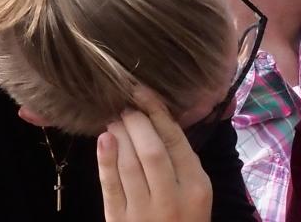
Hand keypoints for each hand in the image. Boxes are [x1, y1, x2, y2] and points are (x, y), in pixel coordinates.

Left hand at [98, 89, 211, 221]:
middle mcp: (173, 200)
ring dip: (119, 136)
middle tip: (126, 108)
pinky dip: (105, 159)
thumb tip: (157, 114)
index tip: (141, 91)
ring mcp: (145, 213)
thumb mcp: (194, 191)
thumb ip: (180, 160)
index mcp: (197, 187)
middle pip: (151, 150)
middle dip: (136, 122)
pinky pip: (110, 185)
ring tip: (114, 122)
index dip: (156, 111)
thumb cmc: (183, 217)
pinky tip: (103, 139)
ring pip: (129, 164)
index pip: (175, 141)